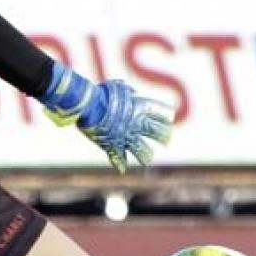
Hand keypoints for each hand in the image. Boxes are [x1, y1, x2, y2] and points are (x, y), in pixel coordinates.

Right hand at [41, 64, 173, 173]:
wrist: (87, 104)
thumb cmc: (100, 93)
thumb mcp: (117, 88)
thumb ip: (128, 94)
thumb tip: (132, 95)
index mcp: (140, 107)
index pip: (162, 113)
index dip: (166, 116)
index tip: (169, 119)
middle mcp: (137, 124)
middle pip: (159, 133)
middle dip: (164, 137)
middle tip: (166, 139)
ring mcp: (126, 137)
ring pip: (144, 152)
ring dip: (146, 155)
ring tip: (147, 157)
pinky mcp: (113, 147)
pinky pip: (119, 160)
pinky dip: (119, 164)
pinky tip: (121, 168)